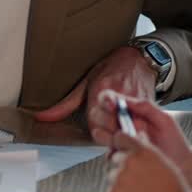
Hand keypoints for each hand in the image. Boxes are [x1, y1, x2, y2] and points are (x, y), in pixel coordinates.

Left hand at [32, 46, 155, 143]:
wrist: (139, 59)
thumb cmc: (111, 68)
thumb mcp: (87, 81)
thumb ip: (67, 103)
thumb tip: (42, 116)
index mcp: (102, 90)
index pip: (94, 123)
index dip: (94, 126)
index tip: (97, 121)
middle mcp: (119, 98)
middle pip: (111, 129)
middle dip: (108, 130)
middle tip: (109, 124)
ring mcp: (136, 103)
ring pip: (128, 131)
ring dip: (123, 132)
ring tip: (121, 124)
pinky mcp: (149, 108)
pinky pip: (142, 128)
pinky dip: (136, 130)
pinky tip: (132, 124)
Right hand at [96, 91, 191, 165]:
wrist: (182, 165)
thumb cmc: (174, 140)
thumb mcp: (163, 119)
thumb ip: (145, 106)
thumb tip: (123, 101)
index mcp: (129, 111)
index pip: (107, 98)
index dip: (105, 100)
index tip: (113, 106)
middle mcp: (120, 124)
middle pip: (96, 115)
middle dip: (106, 119)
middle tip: (121, 126)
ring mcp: (118, 141)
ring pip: (98, 133)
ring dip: (108, 135)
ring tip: (128, 141)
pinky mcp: (120, 157)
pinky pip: (108, 154)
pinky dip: (116, 152)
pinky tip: (130, 153)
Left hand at [109, 132, 191, 191]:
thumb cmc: (174, 190)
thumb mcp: (164, 163)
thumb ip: (148, 149)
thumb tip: (140, 136)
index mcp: (142, 151)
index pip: (121, 137)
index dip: (121, 143)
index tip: (121, 147)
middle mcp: (128, 160)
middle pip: (116, 158)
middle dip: (123, 166)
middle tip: (137, 179)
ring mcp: (119, 176)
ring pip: (113, 176)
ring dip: (121, 182)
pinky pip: (112, 191)